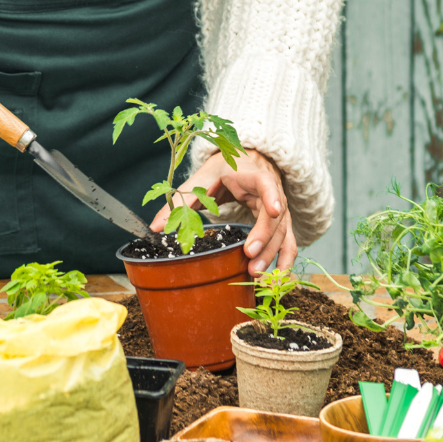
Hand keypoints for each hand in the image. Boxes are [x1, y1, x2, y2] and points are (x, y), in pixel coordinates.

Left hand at [151, 148, 297, 273]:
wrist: (241, 163)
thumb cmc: (221, 171)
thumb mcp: (200, 180)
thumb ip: (180, 201)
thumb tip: (155, 227)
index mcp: (250, 175)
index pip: (266, 182)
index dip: (272, 195)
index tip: (274, 210)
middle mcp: (271, 191)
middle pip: (275, 215)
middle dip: (264, 238)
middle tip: (250, 257)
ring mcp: (279, 209)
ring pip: (283, 232)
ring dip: (272, 254)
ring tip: (256, 274)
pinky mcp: (279, 224)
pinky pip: (287, 242)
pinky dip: (284, 260)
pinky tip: (277, 278)